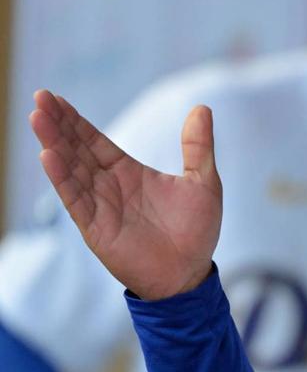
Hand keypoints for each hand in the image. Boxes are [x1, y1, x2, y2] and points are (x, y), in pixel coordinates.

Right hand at [28, 90, 221, 299]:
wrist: (190, 273)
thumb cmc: (196, 230)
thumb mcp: (203, 181)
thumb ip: (198, 147)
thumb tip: (202, 107)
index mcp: (129, 172)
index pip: (95, 141)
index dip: (76, 121)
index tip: (55, 97)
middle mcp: (109, 186)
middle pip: (77, 150)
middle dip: (59, 125)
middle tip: (41, 98)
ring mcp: (100, 206)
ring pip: (71, 170)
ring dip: (55, 144)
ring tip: (39, 118)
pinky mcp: (96, 228)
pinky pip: (76, 199)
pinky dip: (62, 178)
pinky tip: (49, 156)